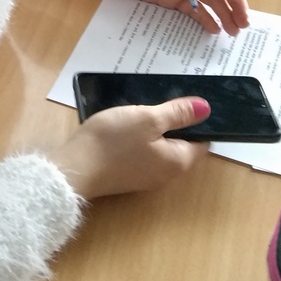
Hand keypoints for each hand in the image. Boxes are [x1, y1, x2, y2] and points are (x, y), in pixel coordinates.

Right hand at [49, 97, 209, 199]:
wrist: (74, 168)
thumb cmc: (114, 141)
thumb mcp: (148, 118)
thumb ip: (178, 114)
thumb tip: (206, 108)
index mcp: (179, 162)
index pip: (202, 141)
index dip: (196, 121)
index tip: (181, 102)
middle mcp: (166, 175)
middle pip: (179, 145)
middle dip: (172, 124)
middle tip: (157, 102)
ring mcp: (144, 178)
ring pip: (158, 149)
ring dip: (152, 131)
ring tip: (137, 111)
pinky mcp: (126, 177)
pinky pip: (141, 155)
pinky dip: (137, 140)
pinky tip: (123, 127)